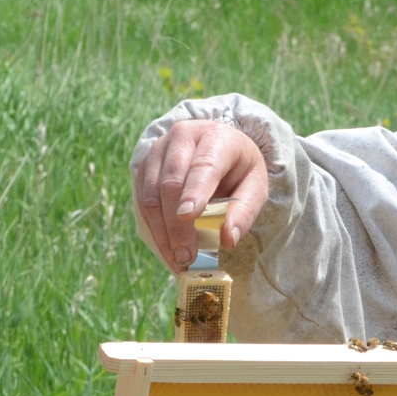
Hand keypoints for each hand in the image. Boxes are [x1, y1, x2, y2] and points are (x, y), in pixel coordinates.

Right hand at [131, 119, 268, 270]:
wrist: (218, 147)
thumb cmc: (239, 170)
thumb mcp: (255, 187)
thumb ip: (244, 211)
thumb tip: (228, 240)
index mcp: (217, 136)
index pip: (203, 164)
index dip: (194, 191)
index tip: (187, 217)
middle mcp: (183, 137)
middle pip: (172, 182)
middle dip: (176, 223)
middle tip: (186, 255)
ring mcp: (159, 149)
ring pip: (151, 193)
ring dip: (161, 230)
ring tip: (177, 259)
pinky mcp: (144, 165)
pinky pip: (142, 199)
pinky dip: (153, 227)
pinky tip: (167, 248)